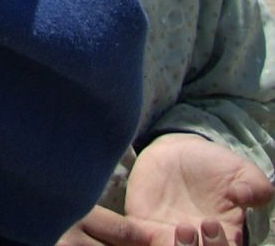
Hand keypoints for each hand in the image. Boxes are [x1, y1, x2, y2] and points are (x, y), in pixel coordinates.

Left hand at [57, 136, 271, 245]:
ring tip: (182, 227)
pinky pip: (133, 243)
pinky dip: (131, 241)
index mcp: (223, 240)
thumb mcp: (241, 171)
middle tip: (195, 226)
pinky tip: (141, 230)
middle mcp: (194, 245)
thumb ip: (254, 185)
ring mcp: (166, 238)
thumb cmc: (214, 166)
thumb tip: (245, 196)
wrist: (178, 150)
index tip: (213, 224)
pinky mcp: (141, 227)